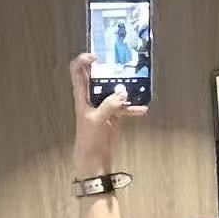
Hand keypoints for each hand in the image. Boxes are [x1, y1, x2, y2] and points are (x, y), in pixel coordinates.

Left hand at [69, 53, 144, 178]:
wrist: (93, 159)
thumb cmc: (88, 139)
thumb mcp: (96, 120)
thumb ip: (109, 105)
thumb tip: (123, 93)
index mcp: (81, 95)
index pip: (77, 71)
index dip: (83, 60)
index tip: (97, 57)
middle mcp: (92, 97)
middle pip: (99, 78)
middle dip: (110, 71)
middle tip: (122, 67)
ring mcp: (104, 106)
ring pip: (115, 91)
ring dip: (125, 89)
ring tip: (136, 87)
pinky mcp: (114, 116)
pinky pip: (125, 107)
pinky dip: (132, 108)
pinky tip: (141, 109)